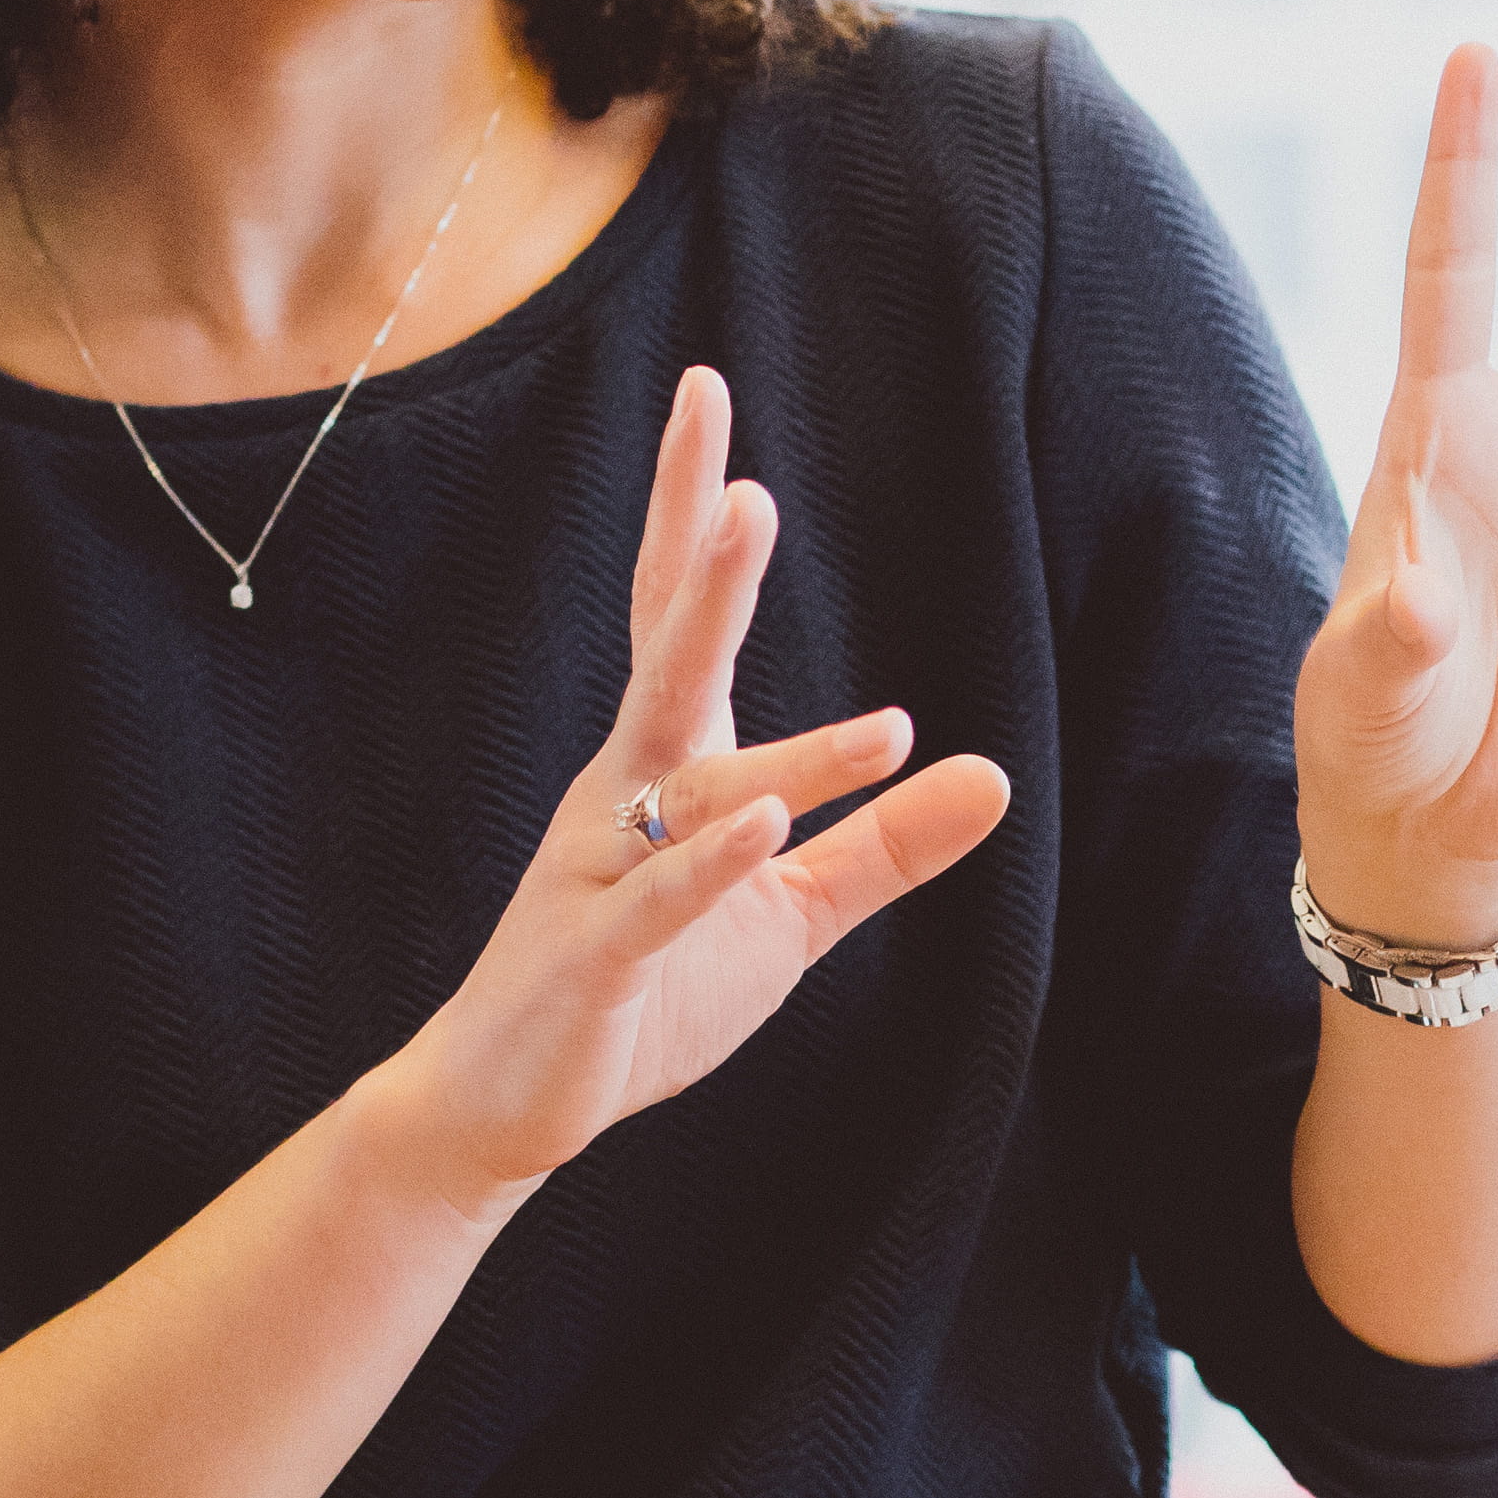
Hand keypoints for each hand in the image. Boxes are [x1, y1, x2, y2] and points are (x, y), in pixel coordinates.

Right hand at [377, 365, 1012, 1208]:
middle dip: (701, 563)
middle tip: (742, 476)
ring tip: (757, 577)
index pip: (681, 620)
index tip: (706, 392)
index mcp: (668, 770)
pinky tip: (758, 816)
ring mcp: (601, 870)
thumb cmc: (644, 992)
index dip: (693, 509)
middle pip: (667, 657)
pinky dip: (709, 857)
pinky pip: (657, 897)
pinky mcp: (596, 957)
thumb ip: (880, 846)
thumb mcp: (786, 915)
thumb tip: (991, 774)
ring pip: (680, 769)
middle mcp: (625, 794)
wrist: (506, 1105)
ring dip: (734, 679)